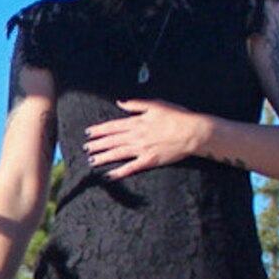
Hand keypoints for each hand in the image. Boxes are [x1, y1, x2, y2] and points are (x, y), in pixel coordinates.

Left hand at [83, 100, 211, 178]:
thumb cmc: (177, 116)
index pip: (112, 127)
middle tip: (85, 148)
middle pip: (111, 141)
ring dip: (102, 158)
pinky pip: (131, 168)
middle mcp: (136, 136)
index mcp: (137, 122)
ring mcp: (142, 149)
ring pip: (117, 154)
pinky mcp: (149, 161)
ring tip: (91, 161)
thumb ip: (136, 104)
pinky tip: (108, 176)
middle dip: (96, 145)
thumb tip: (120, 102)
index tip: (88, 133)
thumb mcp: (156, 104)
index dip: (98, 130)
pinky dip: (119, 173)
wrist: (194, 131)